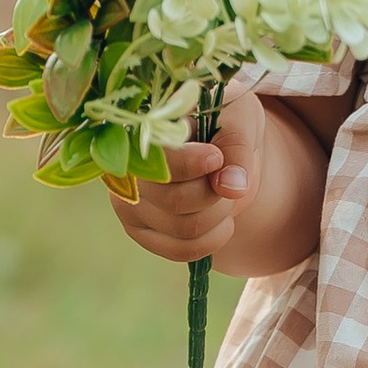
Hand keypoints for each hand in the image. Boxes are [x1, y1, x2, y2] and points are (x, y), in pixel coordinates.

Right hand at [110, 94, 270, 263]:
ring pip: (185, 229)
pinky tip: (221, 219)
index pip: (156, 160)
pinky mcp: (139, 230)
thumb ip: (237, 145)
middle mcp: (127, 168)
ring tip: (224, 194)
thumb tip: (230, 185)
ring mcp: (129, 203)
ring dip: (220, 215)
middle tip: (228, 177)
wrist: (221, 148)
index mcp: (144, 130)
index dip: (190, 164)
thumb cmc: (227, 123)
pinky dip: (213, 238)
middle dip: (216, 193)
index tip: (216, 157)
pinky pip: (182, 250)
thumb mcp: (241, 117)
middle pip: (176, 201)